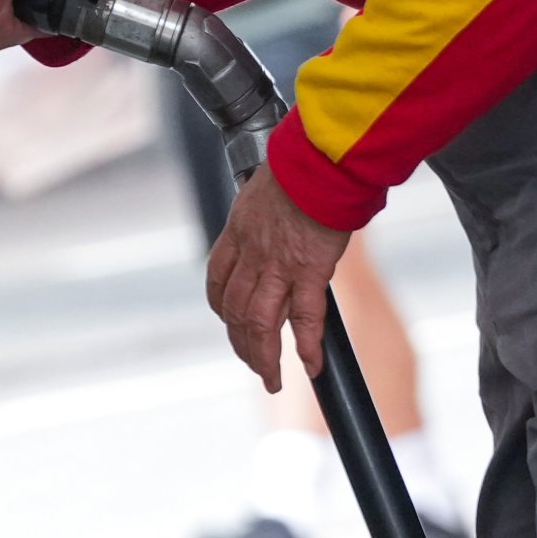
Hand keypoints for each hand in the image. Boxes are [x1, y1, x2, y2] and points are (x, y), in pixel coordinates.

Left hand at [206, 166, 349, 390]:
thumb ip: (267, 212)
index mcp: (237, 233)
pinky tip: (311, 366)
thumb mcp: (265, 189)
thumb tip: (283, 216)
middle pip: (235, 312)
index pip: (218, 282)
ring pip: (260, 323)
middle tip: (254, 365)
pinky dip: (305, 346)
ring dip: (264, 356)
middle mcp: (251, 254)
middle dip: (241, 344)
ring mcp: (277, 265)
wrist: (318, 159)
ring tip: (271, 378)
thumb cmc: (301, 166)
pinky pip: (304, 318)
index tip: (231, 323)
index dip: (222, 309)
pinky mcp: (309, 270)